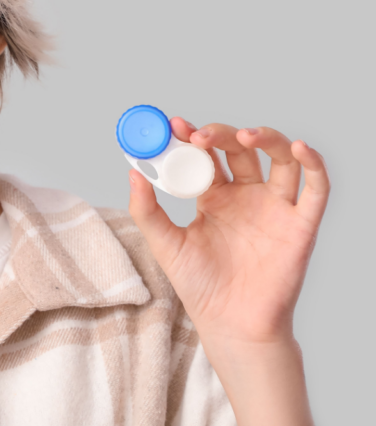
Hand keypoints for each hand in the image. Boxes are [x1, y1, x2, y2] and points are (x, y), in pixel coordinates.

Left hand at [127, 117, 329, 344]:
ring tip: (242, 135)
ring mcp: (275, 208)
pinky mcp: (300, 225)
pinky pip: (316, 190)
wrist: (229, 324)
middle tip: (197, 136)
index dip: (192, 136)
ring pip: (280, 159)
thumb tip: (132, 171)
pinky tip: (301, 148)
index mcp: (214, 197)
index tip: (173, 124)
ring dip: (266, 138)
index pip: (206, 155)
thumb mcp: (164, 243)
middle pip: (240, 150)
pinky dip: (314, 165)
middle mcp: (246, 196)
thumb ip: (147, 209)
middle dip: (220, 134)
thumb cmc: (198, 286)